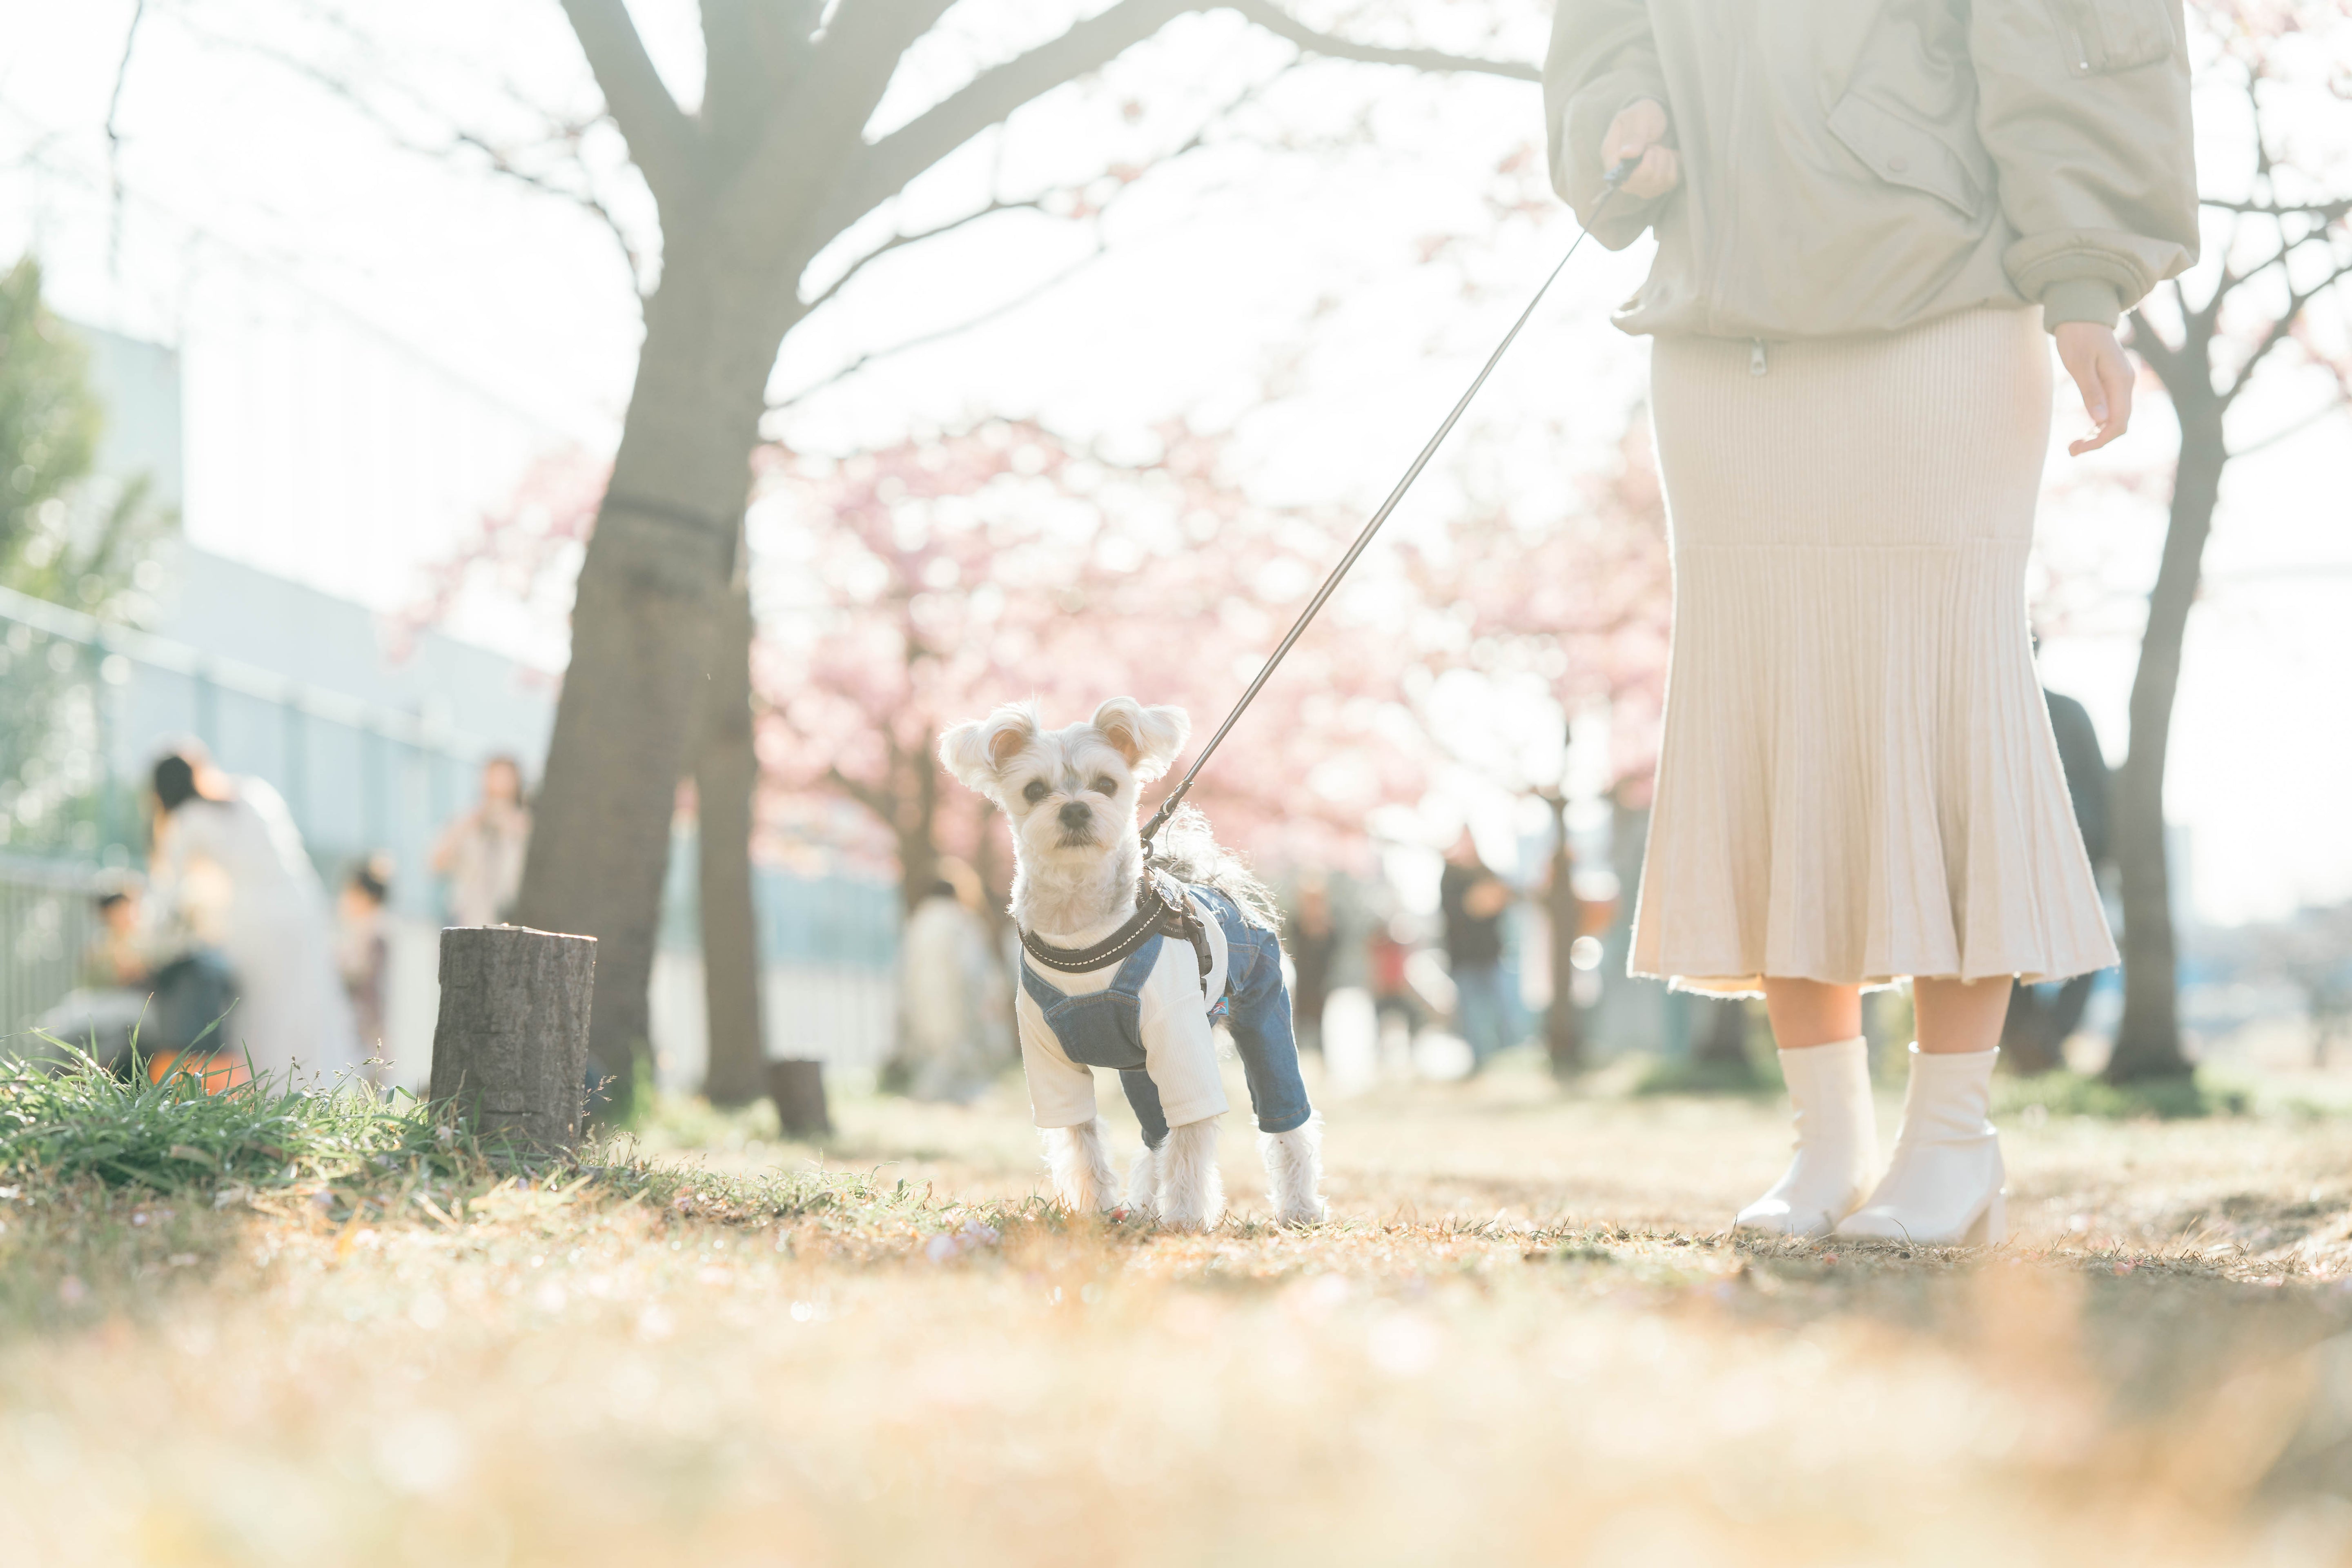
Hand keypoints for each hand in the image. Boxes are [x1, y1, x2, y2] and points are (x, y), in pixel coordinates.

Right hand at [1602, 98, 1678, 200]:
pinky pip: (1669, 183)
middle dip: (1655, 159)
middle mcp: (1621, 174)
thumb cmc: (1645, 115)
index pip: (1619, 175)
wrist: (1660, 118)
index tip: (1648, 146)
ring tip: (1660, 148)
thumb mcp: (1639, 116)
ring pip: (1657, 183)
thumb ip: (1633, 134)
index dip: (1639, 164)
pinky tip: (1667, 156)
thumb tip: (1626, 154)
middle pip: (1641, 181)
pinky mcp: (1653, 186)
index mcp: (1611, 156)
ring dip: (1665, 160)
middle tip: (1654, 145)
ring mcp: (1638, 183)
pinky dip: (1673, 166)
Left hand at [2055, 321, 2133, 454]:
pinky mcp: (2113, 380)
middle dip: (2098, 441)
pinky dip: (2099, 423)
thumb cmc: (2077, 335)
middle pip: (2120, 423)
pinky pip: (2111, 408)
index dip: (2100, 441)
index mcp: (2120, 380)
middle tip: (2071, 450)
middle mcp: (2126, 383)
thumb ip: (2091, 391)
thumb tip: (2101, 420)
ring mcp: (2121, 382)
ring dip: (2098, 434)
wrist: (2082, 313)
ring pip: (2116, 418)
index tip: (2077, 449)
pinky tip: (2085, 430)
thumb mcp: (2079, 364)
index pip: (2118, 422)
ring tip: (2074, 445)